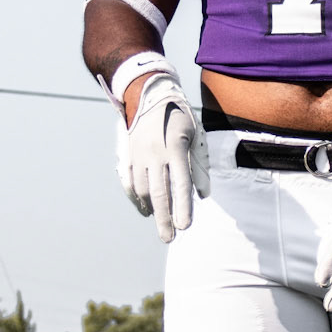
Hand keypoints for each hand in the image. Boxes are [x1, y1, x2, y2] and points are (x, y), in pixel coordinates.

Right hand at [116, 74, 209, 241]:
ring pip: (144, 190)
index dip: (183, 207)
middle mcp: (155, 153)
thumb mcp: (196, 134)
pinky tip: (145, 209)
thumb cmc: (178, 115)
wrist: (146, 93)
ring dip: (152, 210)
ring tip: (161, 223)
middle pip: (160, 193)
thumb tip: (203, 195)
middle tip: (169, 238)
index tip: (185, 226)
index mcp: (175, 147)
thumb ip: (200, 165)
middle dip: (164, 218)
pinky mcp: (128, 155)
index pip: (181, 184)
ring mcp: (138, 155)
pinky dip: (137, 198)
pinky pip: (130, 182)